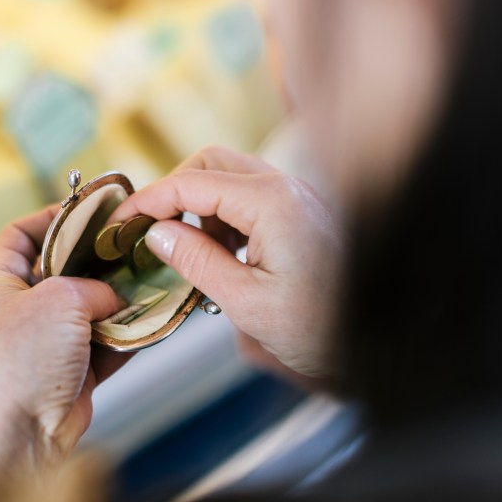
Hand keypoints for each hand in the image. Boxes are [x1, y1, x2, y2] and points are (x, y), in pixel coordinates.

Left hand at [0, 206, 129, 470]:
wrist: (19, 438)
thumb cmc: (19, 365)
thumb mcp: (57, 300)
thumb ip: (92, 286)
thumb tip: (114, 295)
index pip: (19, 235)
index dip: (51, 217)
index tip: (88, 212)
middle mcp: (20, 311)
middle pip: (63, 272)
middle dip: (97, 261)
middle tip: (130, 248)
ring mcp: (47, 343)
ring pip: (90, 310)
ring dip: (119, 302)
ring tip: (149, 284)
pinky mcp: (72, 372)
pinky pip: (106, 344)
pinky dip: (128, 335)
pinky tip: (151, 322)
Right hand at [110, 146, 343, 378]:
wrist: (381, 338)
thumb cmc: (323, 327)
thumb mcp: (247, 302)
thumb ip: (197, 262)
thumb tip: (157, 233)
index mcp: (271, 203)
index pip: (191, 182)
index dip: (148, 201)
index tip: (119, 223)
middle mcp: (285, 188)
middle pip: (211, 162)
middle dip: (174, 191)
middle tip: (151, 229)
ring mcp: (295, 198)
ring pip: (230, 177)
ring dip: (199, 205)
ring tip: (190, 254)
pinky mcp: (299, 213)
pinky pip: (250, 197)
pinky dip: (223, 217)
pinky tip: (222, 256)